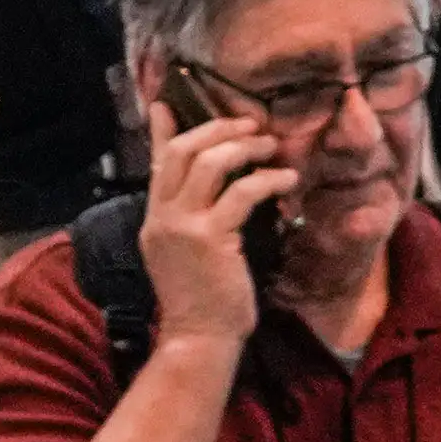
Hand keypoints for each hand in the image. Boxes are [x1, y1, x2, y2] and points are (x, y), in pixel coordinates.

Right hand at [134, 104, 292, 353]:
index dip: (164, 129)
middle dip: (219, 129)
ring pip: (210, 163)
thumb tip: (217, 190)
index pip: (157, 162)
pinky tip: (286, 180)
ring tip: (270, 147)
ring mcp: (183, 226)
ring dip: (245, 148)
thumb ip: (191, 219)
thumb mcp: (185, 253)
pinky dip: (267, 181)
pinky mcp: (210, 238)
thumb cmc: (202, 301)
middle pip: (184, 151)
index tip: (167, 102)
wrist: (198, 339)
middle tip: (250, 125)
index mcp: (155, 219)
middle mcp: (162, 217)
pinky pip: (241, 193)